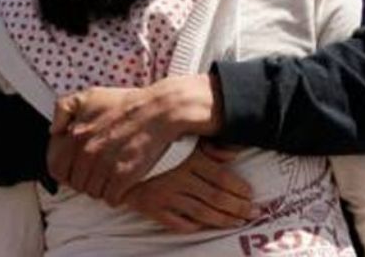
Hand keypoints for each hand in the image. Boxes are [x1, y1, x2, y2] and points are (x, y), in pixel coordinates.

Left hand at [47, 75, 223, 203]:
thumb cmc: (126, 104)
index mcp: (75, 134)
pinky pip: (111, 198)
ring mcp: (104, 165)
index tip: (75, 168)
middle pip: (75, 183)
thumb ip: (63, 109)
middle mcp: (87, 151)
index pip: (55, 168)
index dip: (65, 171)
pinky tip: (122, 182)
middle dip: (85, 179)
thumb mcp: (88, 96)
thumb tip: (53, 131)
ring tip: (111, 175)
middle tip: (97, 172)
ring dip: (101, 187)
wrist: (158, 111)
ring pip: (93, 192)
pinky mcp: (123, 176)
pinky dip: (116, 194)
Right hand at [120, 142, 255, 231]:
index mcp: (188, 158)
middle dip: (238, 208)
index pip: (222, 178)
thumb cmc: (151, 141)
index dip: (240, 190)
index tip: (251, 196)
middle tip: (252, 213)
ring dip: (222, 220)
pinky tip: (202, 226)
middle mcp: (178, 177)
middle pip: (216, 198)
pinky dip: (192, 226)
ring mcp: (164, 194)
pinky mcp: (151, 207)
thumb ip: (209, 145)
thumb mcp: (181, 137)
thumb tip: (235, 152)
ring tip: (236, 222)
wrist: (112, 153)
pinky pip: (176, 222)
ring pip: (201, 213)